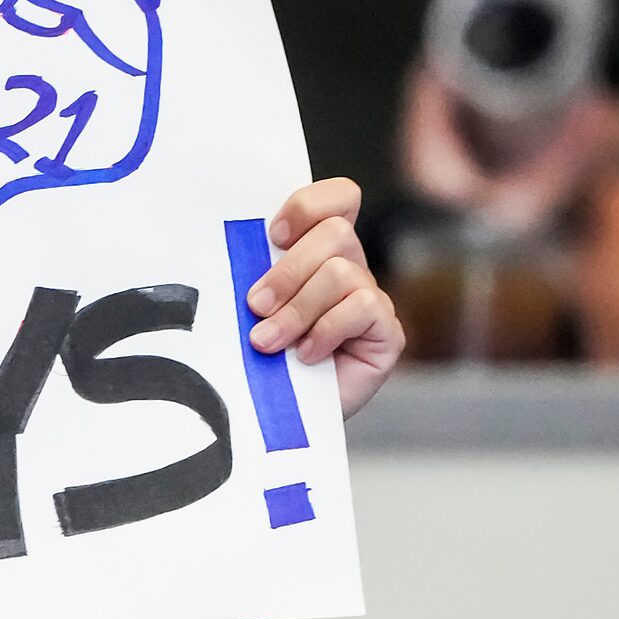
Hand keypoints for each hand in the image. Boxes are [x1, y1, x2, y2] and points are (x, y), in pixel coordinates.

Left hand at [242, 179, 403, 417]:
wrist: (279, 421)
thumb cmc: (258, 361)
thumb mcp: (247, 310)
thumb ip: (252, 275)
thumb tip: (232, 251)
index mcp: (317, 250)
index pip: (338, 198)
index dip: (308, 206)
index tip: (272, 237)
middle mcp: (350, 267)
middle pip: (335, 233)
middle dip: (287, 272)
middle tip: (255, 307)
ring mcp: (371, 299)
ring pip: (341, 273)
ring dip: (297, 310)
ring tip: (268, 342)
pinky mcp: (386, 333)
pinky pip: (361, 307)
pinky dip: (326, 331)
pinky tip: (307, 356)